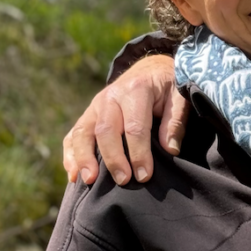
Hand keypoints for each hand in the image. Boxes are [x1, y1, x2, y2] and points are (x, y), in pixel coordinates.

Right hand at [62, 55, 186, 185]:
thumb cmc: (167, 86)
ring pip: (82, 133)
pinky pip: (73, 135)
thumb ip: (175, 122)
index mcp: (136, 90)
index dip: (139, 153)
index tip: (144, 175)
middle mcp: (110, 97)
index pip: (135, 127)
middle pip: (105, 131)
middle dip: (113, 159)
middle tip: (123, 180)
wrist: (150, 69)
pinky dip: (71, 155)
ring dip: (83, 158)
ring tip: (88, 181)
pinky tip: (74, 175)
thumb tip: (170, 150)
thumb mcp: (179, 97)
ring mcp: (95, 106)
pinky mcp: (88, 115)